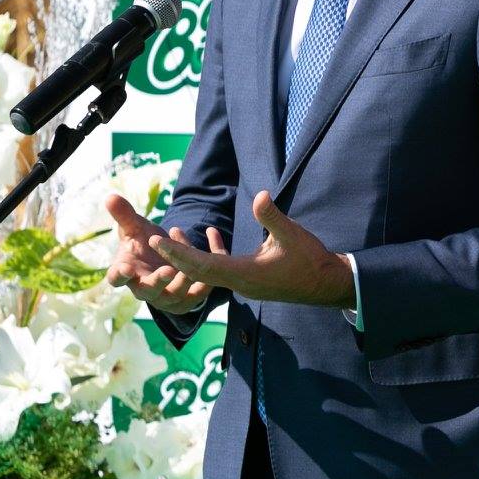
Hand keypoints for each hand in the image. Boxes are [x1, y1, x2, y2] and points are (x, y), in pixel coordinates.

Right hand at [102, 194, 225, 315]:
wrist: (164, 259)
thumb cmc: (144, 243)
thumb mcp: (135, 228)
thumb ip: (124, 215)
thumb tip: (110, 196)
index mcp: (126, 273)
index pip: (116, 278)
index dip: (120, 275)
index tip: (125, 268)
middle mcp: (143, 289)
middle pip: (148, 291)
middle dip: (159, 282)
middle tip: (169, 270)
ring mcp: (164, 298)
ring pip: (175, 296)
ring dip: (185, 282)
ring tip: (193, 265)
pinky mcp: (185, 300)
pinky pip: (198, 295)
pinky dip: (207, 282)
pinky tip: (214, 260)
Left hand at [150, 190, 354, 308]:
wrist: (326, 284)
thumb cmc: (310, 260)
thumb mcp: (292, 234)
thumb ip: (272, 216)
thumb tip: (260, 195)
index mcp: (244, 273)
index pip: (202, 265)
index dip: (178, 254)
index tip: (158, 242)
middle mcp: (238, 282)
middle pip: (197, 271)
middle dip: (174, 256)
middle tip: (151, 240)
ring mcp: (243, 283)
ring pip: (208, 271)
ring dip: (189, 255)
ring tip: (173, 234)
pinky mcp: (250, 280)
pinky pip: (223, 268)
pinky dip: (213, 253)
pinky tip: (211, 235)